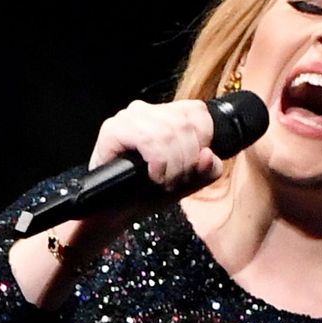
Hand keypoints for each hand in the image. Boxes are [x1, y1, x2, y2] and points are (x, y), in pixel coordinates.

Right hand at [89, 99, 222, 193]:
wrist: (114, 212)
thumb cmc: (148, 193)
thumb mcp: (188, 181)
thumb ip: (207, 170)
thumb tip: (209, 155)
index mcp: (165, 114)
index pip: (198, 112)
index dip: (204, 140)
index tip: (193, 165)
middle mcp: (146, 110)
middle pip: (185, 124)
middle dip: (187, 159)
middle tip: (176, 181)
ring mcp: (128, 117)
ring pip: (168, 132)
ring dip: (173, 164)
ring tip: (165, 181)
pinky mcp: (113, 129)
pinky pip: (148, 139)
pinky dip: (158, 162)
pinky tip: (154, 175)